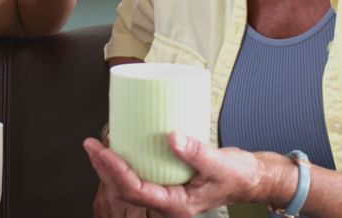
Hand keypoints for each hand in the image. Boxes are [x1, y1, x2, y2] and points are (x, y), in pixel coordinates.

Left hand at [83, 133, 266, 217]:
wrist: (250, 178)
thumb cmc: (238, 176)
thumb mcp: (220, 164)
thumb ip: (196, 152)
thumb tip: (173, 137)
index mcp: (177, 204)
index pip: (136, 191)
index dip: (115, 171)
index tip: (103, 152)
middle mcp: (168, 201)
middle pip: (125, 190)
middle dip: (104, 168)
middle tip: (91, 145)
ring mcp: (166, 192)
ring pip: (129, 185)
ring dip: (110, 167)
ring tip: (97, 147)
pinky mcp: (167, 180)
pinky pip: (140, 176)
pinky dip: (125, 162)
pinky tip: (119, 148)